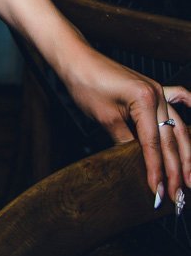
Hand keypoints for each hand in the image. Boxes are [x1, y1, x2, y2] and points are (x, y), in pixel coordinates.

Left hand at [62, 45, 190, 205]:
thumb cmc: (86, 84)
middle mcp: (157, 94)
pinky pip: (178, 96)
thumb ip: (126, 141)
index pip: (153, 144)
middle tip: (178, 196)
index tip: (158, 194)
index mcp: (144, 100)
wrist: (77, 59)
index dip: (156, 171)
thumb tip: (139, 165)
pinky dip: (190, 107)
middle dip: (175, 171)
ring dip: (186, 154)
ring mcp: (158, 90)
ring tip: (190, 179)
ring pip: (179, 127)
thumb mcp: (105, 118)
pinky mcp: (153, 88)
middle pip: (170, 140)